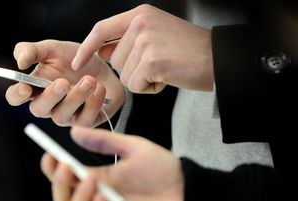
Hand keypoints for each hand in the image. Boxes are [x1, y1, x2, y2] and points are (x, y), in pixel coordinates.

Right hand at [6, 40, 124, 126]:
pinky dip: (93, 104)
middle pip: (38, 110)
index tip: (25, 86)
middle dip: (50, 96)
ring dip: (76, 97)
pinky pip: (85, 120)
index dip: (17, 95)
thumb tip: (19, 62)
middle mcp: (47, 106)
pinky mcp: (86, 121)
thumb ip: (32, 50)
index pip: (15, 97)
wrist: (104, 66)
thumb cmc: (74, 60)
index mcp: (34, 88)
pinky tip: (100, 89)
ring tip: (90, 80)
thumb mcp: (52, 48)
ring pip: (62, 115)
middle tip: (63, 82)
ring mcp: (66, 116)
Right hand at [41, 126, 183, 200]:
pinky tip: (102, 197)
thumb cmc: (162, 172)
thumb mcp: (132, 148)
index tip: (48, 153)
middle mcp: (97, 199)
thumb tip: (74, 131)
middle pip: (64, 197)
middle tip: (63, 165)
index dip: (53, 168)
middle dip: (58, 182)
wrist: (187, 190)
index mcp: (97, 180)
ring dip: (79, 196)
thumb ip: (104, 142)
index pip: (67, 177)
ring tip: (89, 178)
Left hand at [72, 4, 213, 92]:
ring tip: (166, 70)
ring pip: (124, 75)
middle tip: (159, 65)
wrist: (219, 59)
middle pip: (114, 60)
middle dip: (132, 70)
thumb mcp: (156, 35)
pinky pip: (135, 85)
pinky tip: (168, 78)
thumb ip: (128, 41)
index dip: (87, 48)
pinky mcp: (151, 60)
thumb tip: (102, 51)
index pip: (101, 29)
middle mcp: (140, 23)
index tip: (77, 62)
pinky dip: (150, 88)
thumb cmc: (189, 51)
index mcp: (140, 14)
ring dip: (142, 80)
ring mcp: (145, 41)